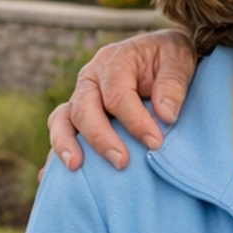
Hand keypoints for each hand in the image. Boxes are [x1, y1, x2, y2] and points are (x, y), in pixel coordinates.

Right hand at [48, 33, 197, 171]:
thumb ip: (173, 83)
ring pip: (62, 120)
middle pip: (85, 109)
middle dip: (101, 138)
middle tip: (122, 163)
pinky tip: (53, 176)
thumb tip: (165, 115)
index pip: (118, 95)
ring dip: (66, 144)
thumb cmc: (170, 58)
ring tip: (75, 167)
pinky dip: (56, 154)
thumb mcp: (179, 60)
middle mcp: (91, 79)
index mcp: (114, 61)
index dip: (136, 121)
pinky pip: (62, 133)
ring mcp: (81, 98)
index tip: (155, 143)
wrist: (162, 55)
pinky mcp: (79, 116)